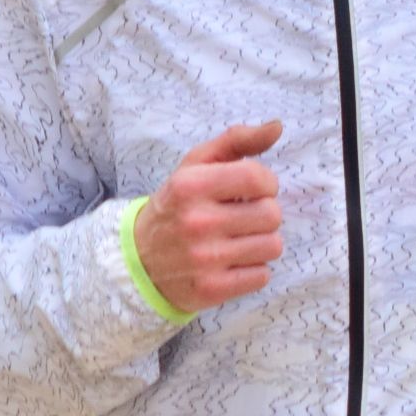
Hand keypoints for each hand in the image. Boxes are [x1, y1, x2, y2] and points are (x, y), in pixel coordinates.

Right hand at [134, 121, 284, 312]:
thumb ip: (236, 141)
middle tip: (243, 217)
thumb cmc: (177, 206)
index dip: (266, 183)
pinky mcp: (211, 289)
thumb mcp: (195, 166)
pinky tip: (232, 262)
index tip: (254, 190)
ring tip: (239, 239)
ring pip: (272, 246)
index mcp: (190, 186)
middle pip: (272, 214)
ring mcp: (204, 259)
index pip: (258, 178)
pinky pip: (262, 276)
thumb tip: (277, 127)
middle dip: (264, 214)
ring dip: (261, 242)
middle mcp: (196, 222)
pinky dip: (253, 270)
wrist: (139, 261)